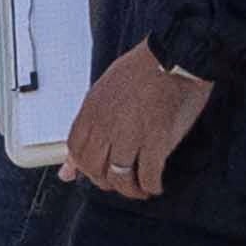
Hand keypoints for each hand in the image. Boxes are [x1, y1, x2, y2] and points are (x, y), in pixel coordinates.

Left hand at [61, 45, 214, 201]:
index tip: (97, 168)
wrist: (177, 55)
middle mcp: (106, 125)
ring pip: (119, 177)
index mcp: (92, 110)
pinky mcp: (156, 140)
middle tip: (120, 181)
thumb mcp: (106, 89)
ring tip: (139, 189)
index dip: (85, 165)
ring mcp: (130, 134)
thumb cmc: (145, 67)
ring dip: (129, 189)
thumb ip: (88, 124)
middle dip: (106, 181)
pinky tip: (155, 185)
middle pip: (95, 168)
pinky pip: (148, 174)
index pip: (75, 150)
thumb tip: (68, 163)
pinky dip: (151, 185)